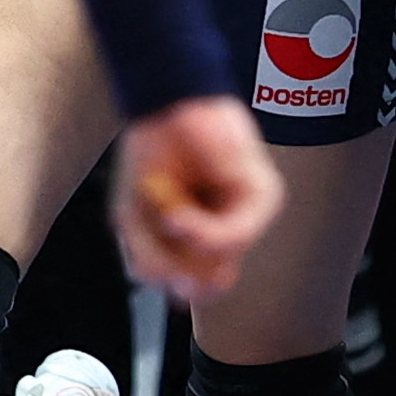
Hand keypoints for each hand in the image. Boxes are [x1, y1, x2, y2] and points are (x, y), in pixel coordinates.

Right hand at [111, 97, 276, 299]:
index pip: (199, 287)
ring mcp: (247, 215)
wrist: (163, 107)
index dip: (178, 286)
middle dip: (176, 268)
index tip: (158, 270)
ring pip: (220, 265)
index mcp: (203, 239)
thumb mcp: (134, 223)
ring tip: (164, 214)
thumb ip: (152, 262)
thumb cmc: (150, 159)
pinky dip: (198, 230)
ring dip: (181, 246)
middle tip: (158, 237)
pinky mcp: (261, 196)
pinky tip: (176, 214)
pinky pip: (232, 236)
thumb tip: (181, 288)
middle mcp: (230, 229)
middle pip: (209, 286)